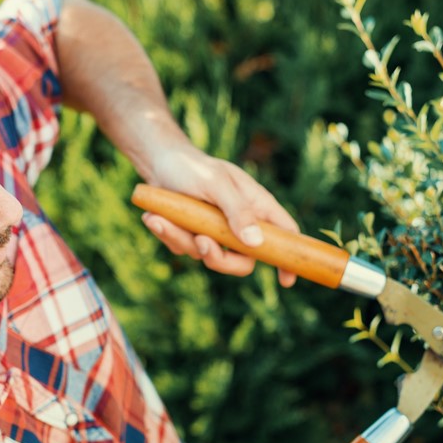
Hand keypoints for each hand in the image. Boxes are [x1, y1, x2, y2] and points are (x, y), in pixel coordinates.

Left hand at [142, 145, 299, 286]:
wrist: (159, 162)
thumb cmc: (193, 167)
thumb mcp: (216, 183)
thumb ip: (237, 211)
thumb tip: (256, 243)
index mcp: (256, 206)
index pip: (284, 234)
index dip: (288, 257)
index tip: (287, 280)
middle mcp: (239, 224)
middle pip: (243, 262)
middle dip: (219, 259)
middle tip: (200, 242)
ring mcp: (216, 234)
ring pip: (207, 256)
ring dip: (181, 238)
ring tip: (159, 217)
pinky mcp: (192, 237)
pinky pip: (183, 249)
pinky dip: (167, 235)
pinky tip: (154, 217)